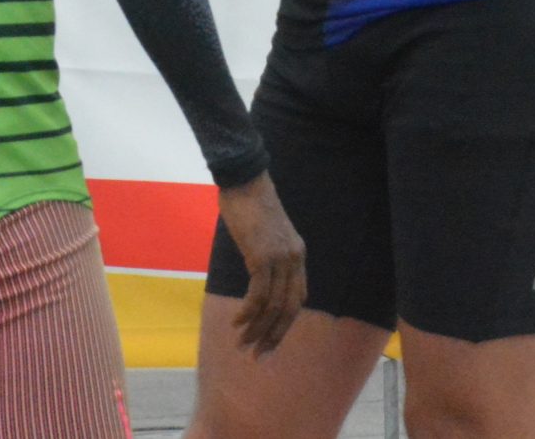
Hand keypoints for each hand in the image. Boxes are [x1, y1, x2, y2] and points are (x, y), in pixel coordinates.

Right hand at [217, 174, 305, 354]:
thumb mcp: (265, 235)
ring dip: (257, 330)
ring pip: (273, 307)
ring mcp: (279, 258)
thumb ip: (266, 256)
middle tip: (258, 356)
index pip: (297, 299)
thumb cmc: (248, 203)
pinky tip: (237, 321)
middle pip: (289, 309)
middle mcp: (294, 260)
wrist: (244, 179)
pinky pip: (258, 295)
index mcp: (297, 255)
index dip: (283, 324)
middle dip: (273, 336)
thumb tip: (255, 276)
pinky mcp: (262, 256)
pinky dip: (248, 313)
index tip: (268, 340)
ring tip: (242, 344)